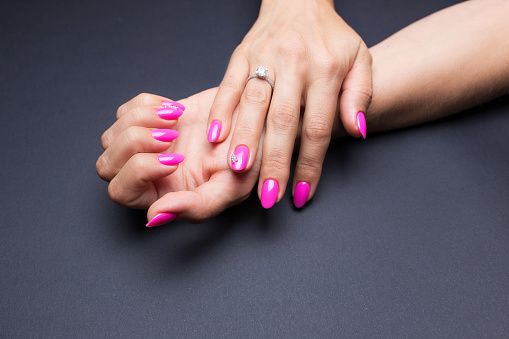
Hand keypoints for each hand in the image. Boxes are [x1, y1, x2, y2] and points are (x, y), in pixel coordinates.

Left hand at [96, 89, 260, 224]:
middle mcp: (148, 175)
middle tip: (169, 135)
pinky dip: (146, 105)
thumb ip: (195, 207)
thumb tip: (154, 216)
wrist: (257, 123)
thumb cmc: (248, 159)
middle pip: (106, 166)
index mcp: (162, 196)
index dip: (140, 171)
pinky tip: (174, 111)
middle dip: (133, 144)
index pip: (121, 192)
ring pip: (110, 137)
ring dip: (138, 121)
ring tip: (174, 119)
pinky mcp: (149, 120)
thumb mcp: (230, 188)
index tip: (176, 158)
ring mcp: (146, 147)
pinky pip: (125, 111)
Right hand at [206, 0, 371, 208]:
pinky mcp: (241, 55)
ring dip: (245, 140)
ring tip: (238, 172)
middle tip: (268, 197)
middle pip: (284, 122)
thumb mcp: (360, 59)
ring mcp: (265, 58)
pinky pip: (229, 85)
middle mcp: (295, 64)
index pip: (318, 128)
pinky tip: (214, 137)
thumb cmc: (330, 37)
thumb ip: (360, 96)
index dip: (310, 165)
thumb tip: (357, 131)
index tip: (302, 194)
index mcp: (327, 70)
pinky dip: (221, 111)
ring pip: (253, 104)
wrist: (300, 0)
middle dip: (275, 163)